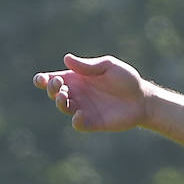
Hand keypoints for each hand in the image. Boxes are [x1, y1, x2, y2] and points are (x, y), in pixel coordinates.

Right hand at [33, 54, 148, 131]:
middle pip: (54, 93)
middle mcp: (78, 93)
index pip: (54, 79)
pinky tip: (79, 115)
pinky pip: (78, 124)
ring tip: (64, 96)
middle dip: (51, 88)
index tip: (41, 79)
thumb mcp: (108, 67)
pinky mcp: (93, 122)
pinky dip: (75, 121)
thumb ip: (89, 66)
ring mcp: (84, 108)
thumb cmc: (126, 79)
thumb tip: (66, 59)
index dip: (43, 80)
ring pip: (64, 107)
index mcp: (77, 78)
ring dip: (60, 102)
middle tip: (59, 84)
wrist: (142, 99)